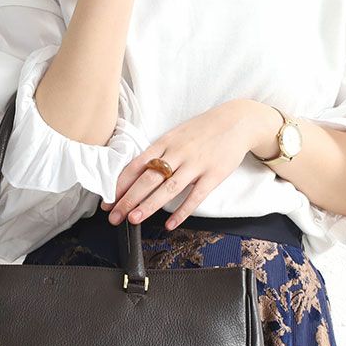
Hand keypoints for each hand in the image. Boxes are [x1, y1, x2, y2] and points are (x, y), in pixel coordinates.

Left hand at [102, 100, 283, 228]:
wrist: (238, 121)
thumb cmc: (203, 130)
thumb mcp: (177, 134)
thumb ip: (158, 153)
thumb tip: (136, 173)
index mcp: (165, 142)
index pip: (137, 165)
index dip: (120, 184)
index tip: (108, 200)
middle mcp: (178, 153)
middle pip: (148, 179)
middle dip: (128, 199)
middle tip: (114, 216)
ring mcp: (196, 164)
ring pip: (168, 188)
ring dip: (149, 206)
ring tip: (133, 220)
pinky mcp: (213, 175)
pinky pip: (195, 197)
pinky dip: (181, 212)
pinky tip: (169, 224)